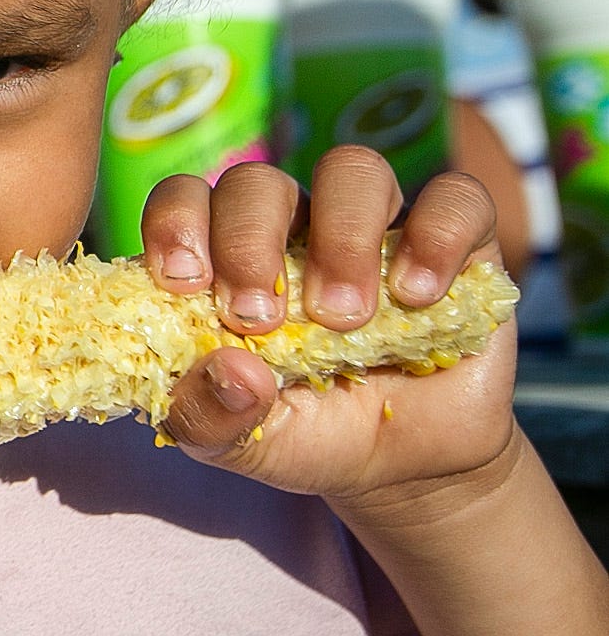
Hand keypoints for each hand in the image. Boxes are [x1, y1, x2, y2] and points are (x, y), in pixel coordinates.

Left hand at [139, 146, 518, 514]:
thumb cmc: (307, 434)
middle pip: (259, 183)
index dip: (176, 224)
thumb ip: (208, 415)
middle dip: (249, 243)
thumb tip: (230, 371)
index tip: (185, 284)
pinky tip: (419, 295)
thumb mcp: (241, 444)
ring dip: (341, 237)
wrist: (409, 467)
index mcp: (225, 257)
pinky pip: (456, 197)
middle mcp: (295, 227)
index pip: (185, 197)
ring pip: (352, 169)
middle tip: (262, 320)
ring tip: (345, 318)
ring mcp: (376, 227)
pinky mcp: (458, 242)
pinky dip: (437, 236)